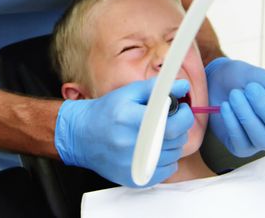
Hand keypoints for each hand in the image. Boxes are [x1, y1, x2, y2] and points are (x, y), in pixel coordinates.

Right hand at [55, 78, 194, 186]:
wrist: (81, 136)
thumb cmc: (106, 112)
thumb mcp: (128, 93)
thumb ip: (157, 88)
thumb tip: (183, 86)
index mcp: (130, 119)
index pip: (171, 123)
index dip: (183, 115)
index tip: (181, 109)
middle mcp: (130, 144)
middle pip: (175, 140)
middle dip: (179, 126)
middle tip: (168, 119)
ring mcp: (132, 165)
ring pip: (174, 155)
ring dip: (173, 143)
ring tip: (157, 134)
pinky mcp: (134, 179)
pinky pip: (167, 170)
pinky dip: (166, 159)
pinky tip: (153, 149)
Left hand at [204, 57, 264, 156]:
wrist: (215, 81)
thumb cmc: (242, 79)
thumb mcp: (260, 78)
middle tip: (250, 89)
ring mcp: (261, 140)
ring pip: (263, 139)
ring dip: (248, 116)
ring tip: (234, 95)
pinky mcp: (241, 147)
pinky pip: (242, 143)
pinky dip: (233, 124)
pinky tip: (226, 107)